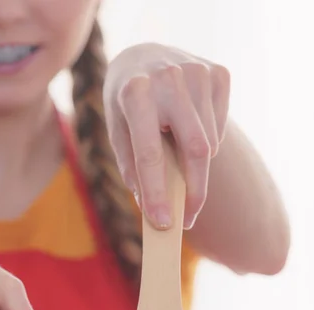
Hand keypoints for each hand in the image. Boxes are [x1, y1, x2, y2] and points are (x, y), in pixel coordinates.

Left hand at [103, 43, 229, 228]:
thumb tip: (154, 208)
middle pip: (195, 151)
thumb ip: (132, 168)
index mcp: (136, 93)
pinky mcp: (219, 74)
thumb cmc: (125, 104)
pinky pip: (219, 129)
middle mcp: (170, 79)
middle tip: (187, 219)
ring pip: (209, 144)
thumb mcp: (117, 133)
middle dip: (194, 192)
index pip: (150, 154)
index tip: (164, 224)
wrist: (142, 57)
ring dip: (195, 162)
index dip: (157, 193)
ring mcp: (199, 72)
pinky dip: (206, 141)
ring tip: (175, 150)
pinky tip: (187, 127)